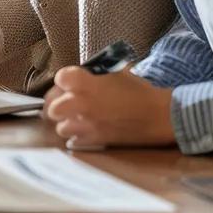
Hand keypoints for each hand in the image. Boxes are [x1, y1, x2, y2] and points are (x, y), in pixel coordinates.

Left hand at [43, 66, 175, 148]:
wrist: (160, 115)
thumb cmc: (139, 91)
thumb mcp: (115, 72)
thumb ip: (93, 74)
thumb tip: (81, 77)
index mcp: (85, 83)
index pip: (59, 78)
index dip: (65, 80)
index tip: (71, 83)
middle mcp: (81, 103)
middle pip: (53, 107)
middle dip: (59, 104)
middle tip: (68, 103)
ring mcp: (87, 124)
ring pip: (61, 127)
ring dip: (68, 123)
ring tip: (78, 119)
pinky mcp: (95, 140)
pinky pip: (74, 141)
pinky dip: (78, 137)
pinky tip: (87, 131)